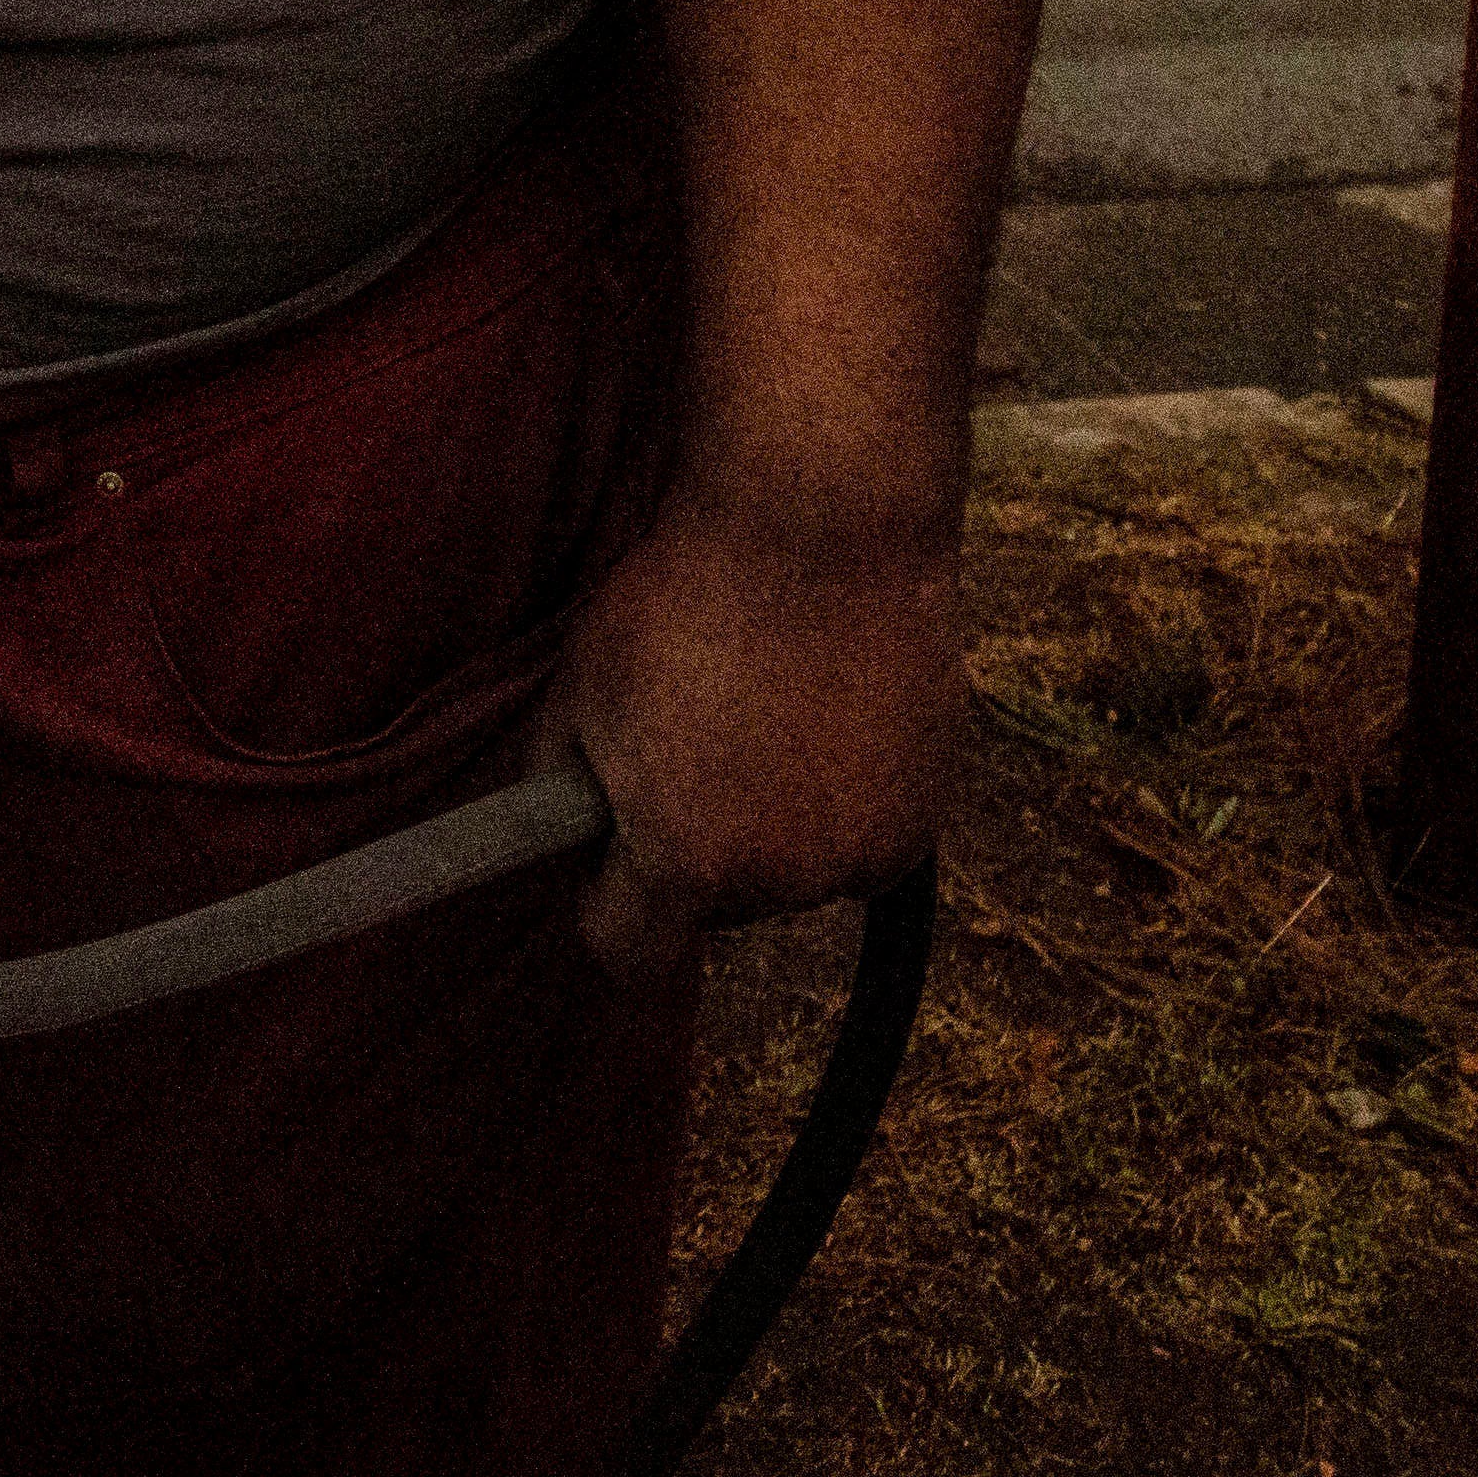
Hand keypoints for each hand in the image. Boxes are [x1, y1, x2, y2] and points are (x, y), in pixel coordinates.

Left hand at [535, 489, 963, 981]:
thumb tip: (553, 825)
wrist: (824, 524)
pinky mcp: (924, 821)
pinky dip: (844, 799)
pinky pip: (862, 838)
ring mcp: (863, 855)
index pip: (627, 951)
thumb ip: (555, 778)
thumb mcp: (581, 686)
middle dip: (696, 851)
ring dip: (776, 825)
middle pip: (717, 905)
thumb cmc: (686, 596)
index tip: (604, 859)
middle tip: (692, 752)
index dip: (604, 906)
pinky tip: (828, 717)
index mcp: (685, 863)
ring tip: (766, 717)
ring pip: (794, 870)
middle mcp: (781, 882)